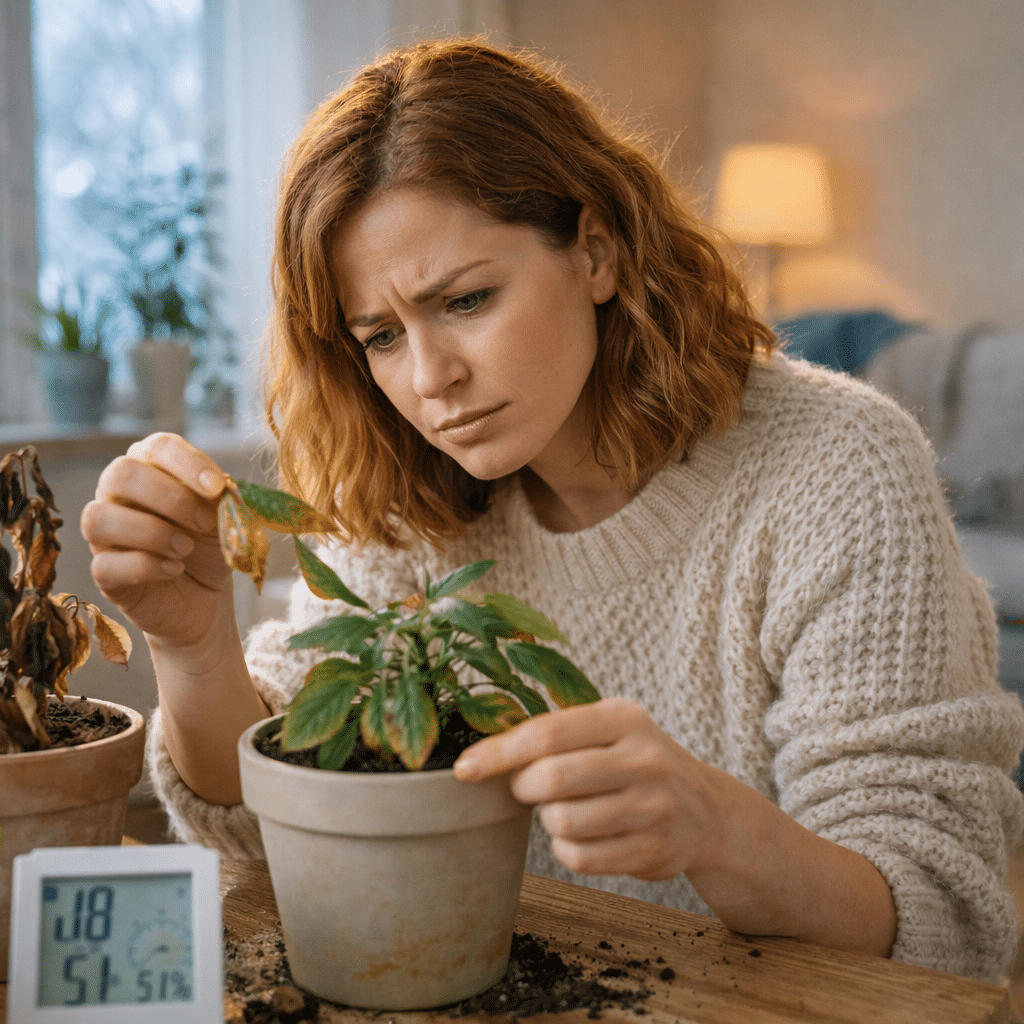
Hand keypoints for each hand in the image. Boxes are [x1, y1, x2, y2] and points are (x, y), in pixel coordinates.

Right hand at [80, 432, 232, 652]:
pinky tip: (173, 571)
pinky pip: (105, 564)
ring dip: (153, 533)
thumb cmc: (209, 546)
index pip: (158, 446)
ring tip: (186, 550)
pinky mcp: (103, 572)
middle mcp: (118, 493)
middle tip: (205, 523)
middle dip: (170, 497)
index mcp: (151, 468)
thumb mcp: (224, 517)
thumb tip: (222, 488)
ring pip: (99, 518)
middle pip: (121, 473)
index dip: (188, 463)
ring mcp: (104, 533)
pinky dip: (146, 567)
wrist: (206, 596)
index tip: (217, 487)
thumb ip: (222, 498)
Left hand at [453, 697, 723, 881]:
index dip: (499, 752)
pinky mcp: (654, 850)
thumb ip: (553, 733)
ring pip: (563, 822)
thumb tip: (480, 752)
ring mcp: (653, 807)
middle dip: (523, 788)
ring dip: (549, 820)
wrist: (705, 809)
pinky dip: (568, 849)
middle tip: (529, 788)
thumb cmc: (633, 762)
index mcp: (623, 718)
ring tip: (566, 809)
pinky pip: (580, 857)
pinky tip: (584, 835)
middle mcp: (644, 759)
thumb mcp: (607, 729)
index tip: (464, 768)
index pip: (546, 732)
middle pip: (552, 778)